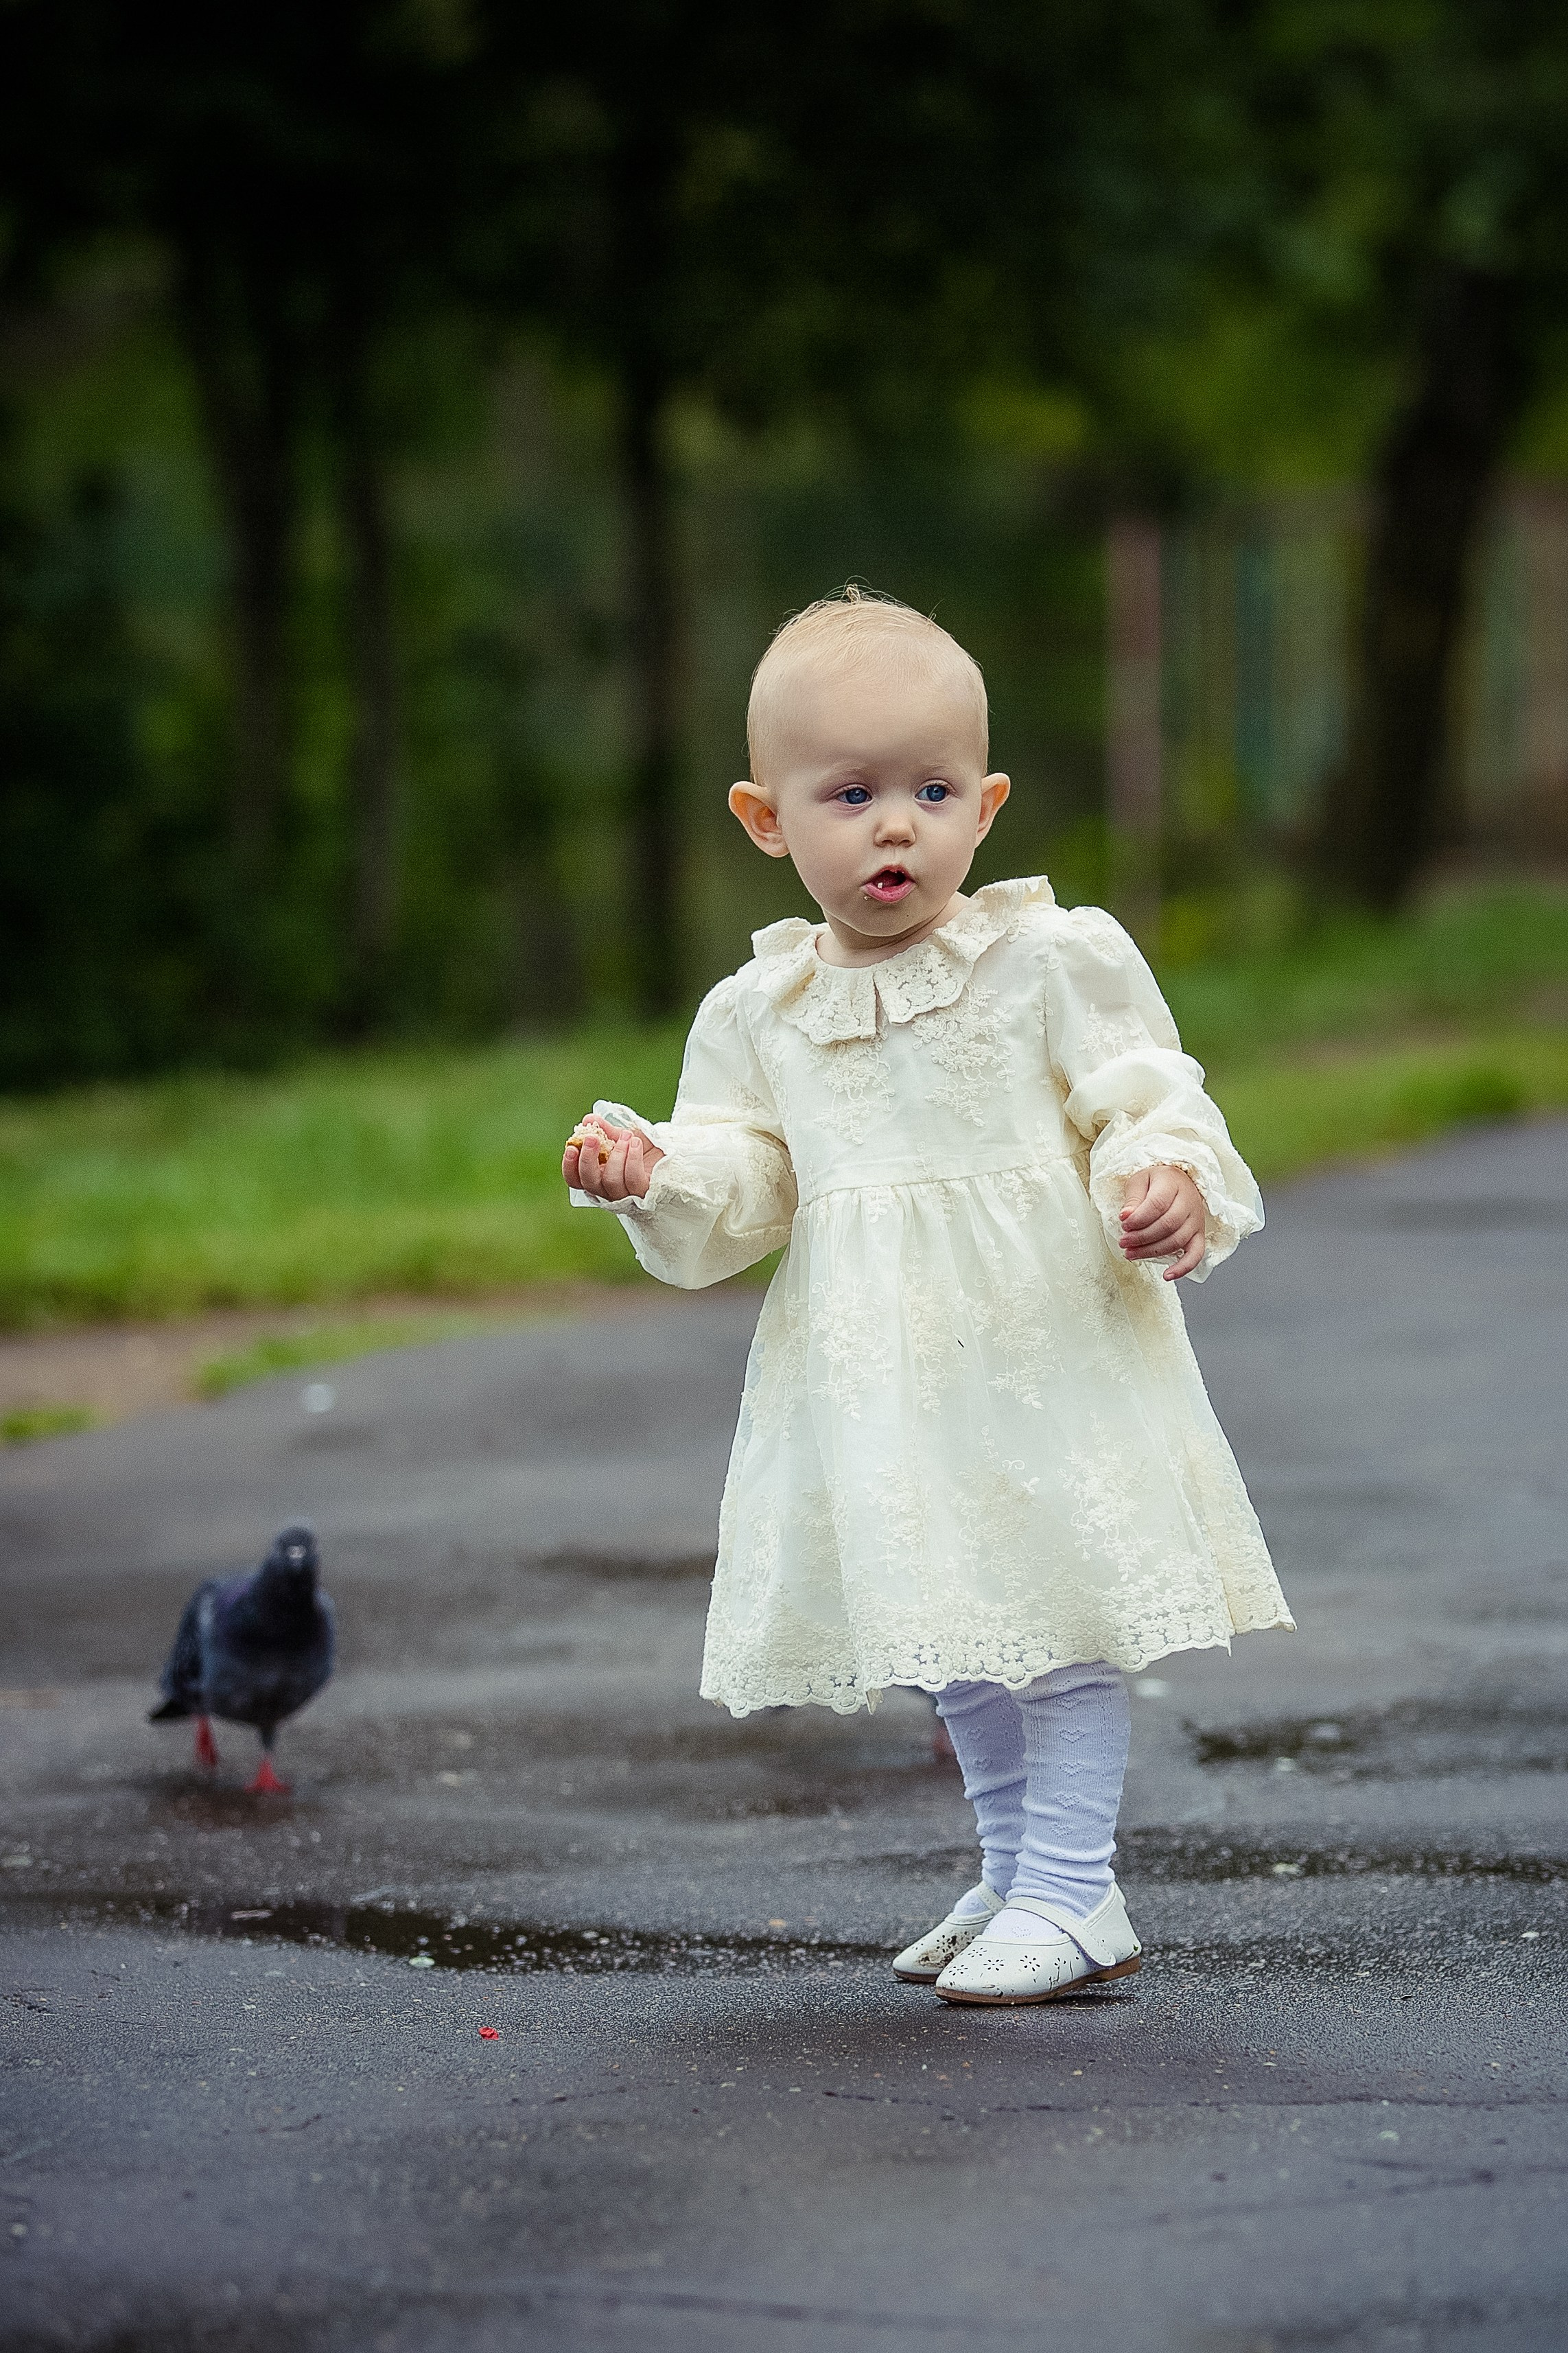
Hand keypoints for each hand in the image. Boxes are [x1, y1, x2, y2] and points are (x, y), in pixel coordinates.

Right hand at [562, 1113, 664, 1202]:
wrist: (670, 1154)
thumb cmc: (641, 1148)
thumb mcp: (621, 1136)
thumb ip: (605, 1130)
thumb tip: (588, 1120)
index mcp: (597, 1176)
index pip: (575, 1179)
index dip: (569, 1166)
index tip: (571, 1147)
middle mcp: (607, 1190)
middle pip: (589, 1182)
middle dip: (588, 1159)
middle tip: (593, 1137)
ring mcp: (626, 1194)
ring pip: (611, 1181)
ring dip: (617, 1155)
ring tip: (626, 1136)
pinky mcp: (644, 1192)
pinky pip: (632, 1179)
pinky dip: (632, 1159)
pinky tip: (635, 1143)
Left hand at [1119, 1165, 1205, 1279]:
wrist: (1178, 1182)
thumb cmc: (1157, 1182)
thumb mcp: (1140, 1180)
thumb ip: (1133, 1198)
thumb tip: (1126, 1215)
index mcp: (1173, 1183)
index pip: (1157, 1204)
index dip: (1139, 1218)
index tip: (1124, 1224)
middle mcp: (1189, 1202)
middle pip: (1167, 1225)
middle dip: (1142, 1237)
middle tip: (1124, 1241)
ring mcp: (1196, 1220)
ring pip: (1177, 1241)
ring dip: (1152, 1251)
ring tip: (1131, 1253)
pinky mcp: (1198, 1235)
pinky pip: (1196, 1254)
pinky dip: (1183, 1267)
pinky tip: (1167, 1275)